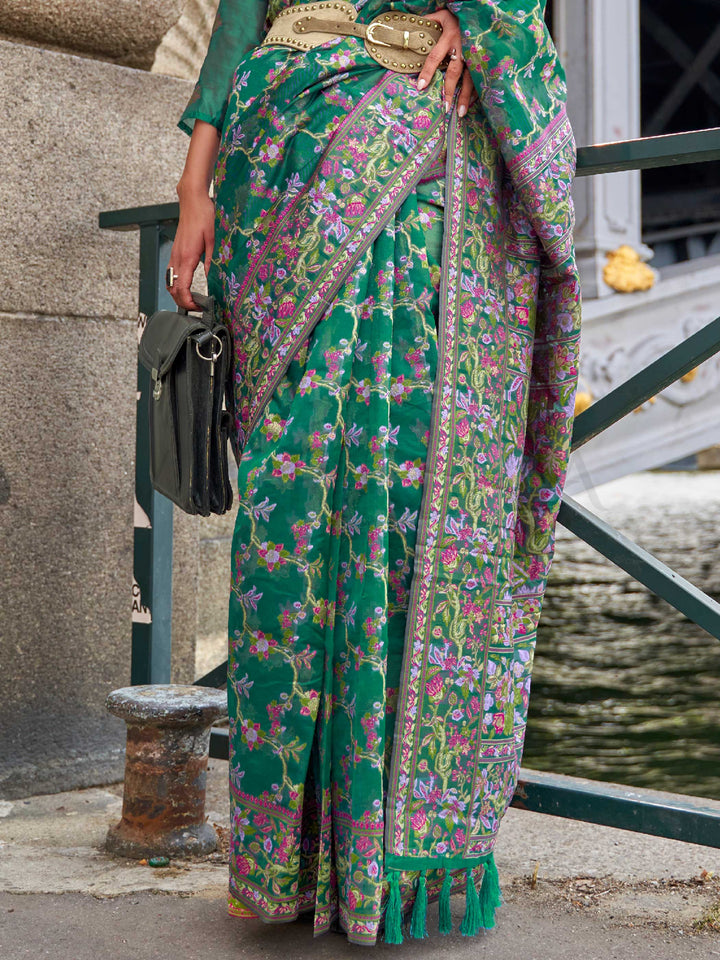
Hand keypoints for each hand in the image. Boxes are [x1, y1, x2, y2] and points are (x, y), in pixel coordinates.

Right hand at [166, 181, 214, 311]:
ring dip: (178, 294)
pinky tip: (187, 286)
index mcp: (187, 257)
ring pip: (170, 282)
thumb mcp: (214, 239)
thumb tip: (213, 279)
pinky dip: (177, 284)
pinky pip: (171, 273)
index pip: (181, 287)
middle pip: (172, 288)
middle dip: (182, 302)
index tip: (199, 307)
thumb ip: (212, 261)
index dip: (188, 301)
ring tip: (193, 300)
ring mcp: (174, 254)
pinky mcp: (175, 252)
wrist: (192, 200)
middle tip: (198, 308)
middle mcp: (177, 257)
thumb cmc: (204, 216)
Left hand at [415, 9, 477, 116]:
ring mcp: (474, 55)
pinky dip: (476, 92)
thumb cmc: (458, 15)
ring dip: (465, 97)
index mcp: (450, 37)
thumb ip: (428, 22)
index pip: (435, 57)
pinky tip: (471, 104)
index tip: (421, 86)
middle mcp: (462, 48)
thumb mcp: (442, 15)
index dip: (427, 72)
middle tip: (445, 108)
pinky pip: (480, 78)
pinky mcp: (483, 59)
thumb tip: (410, 27)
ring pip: (470, 79)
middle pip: (455, 73)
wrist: (480, 12)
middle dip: (449, 91)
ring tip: (460, 113)